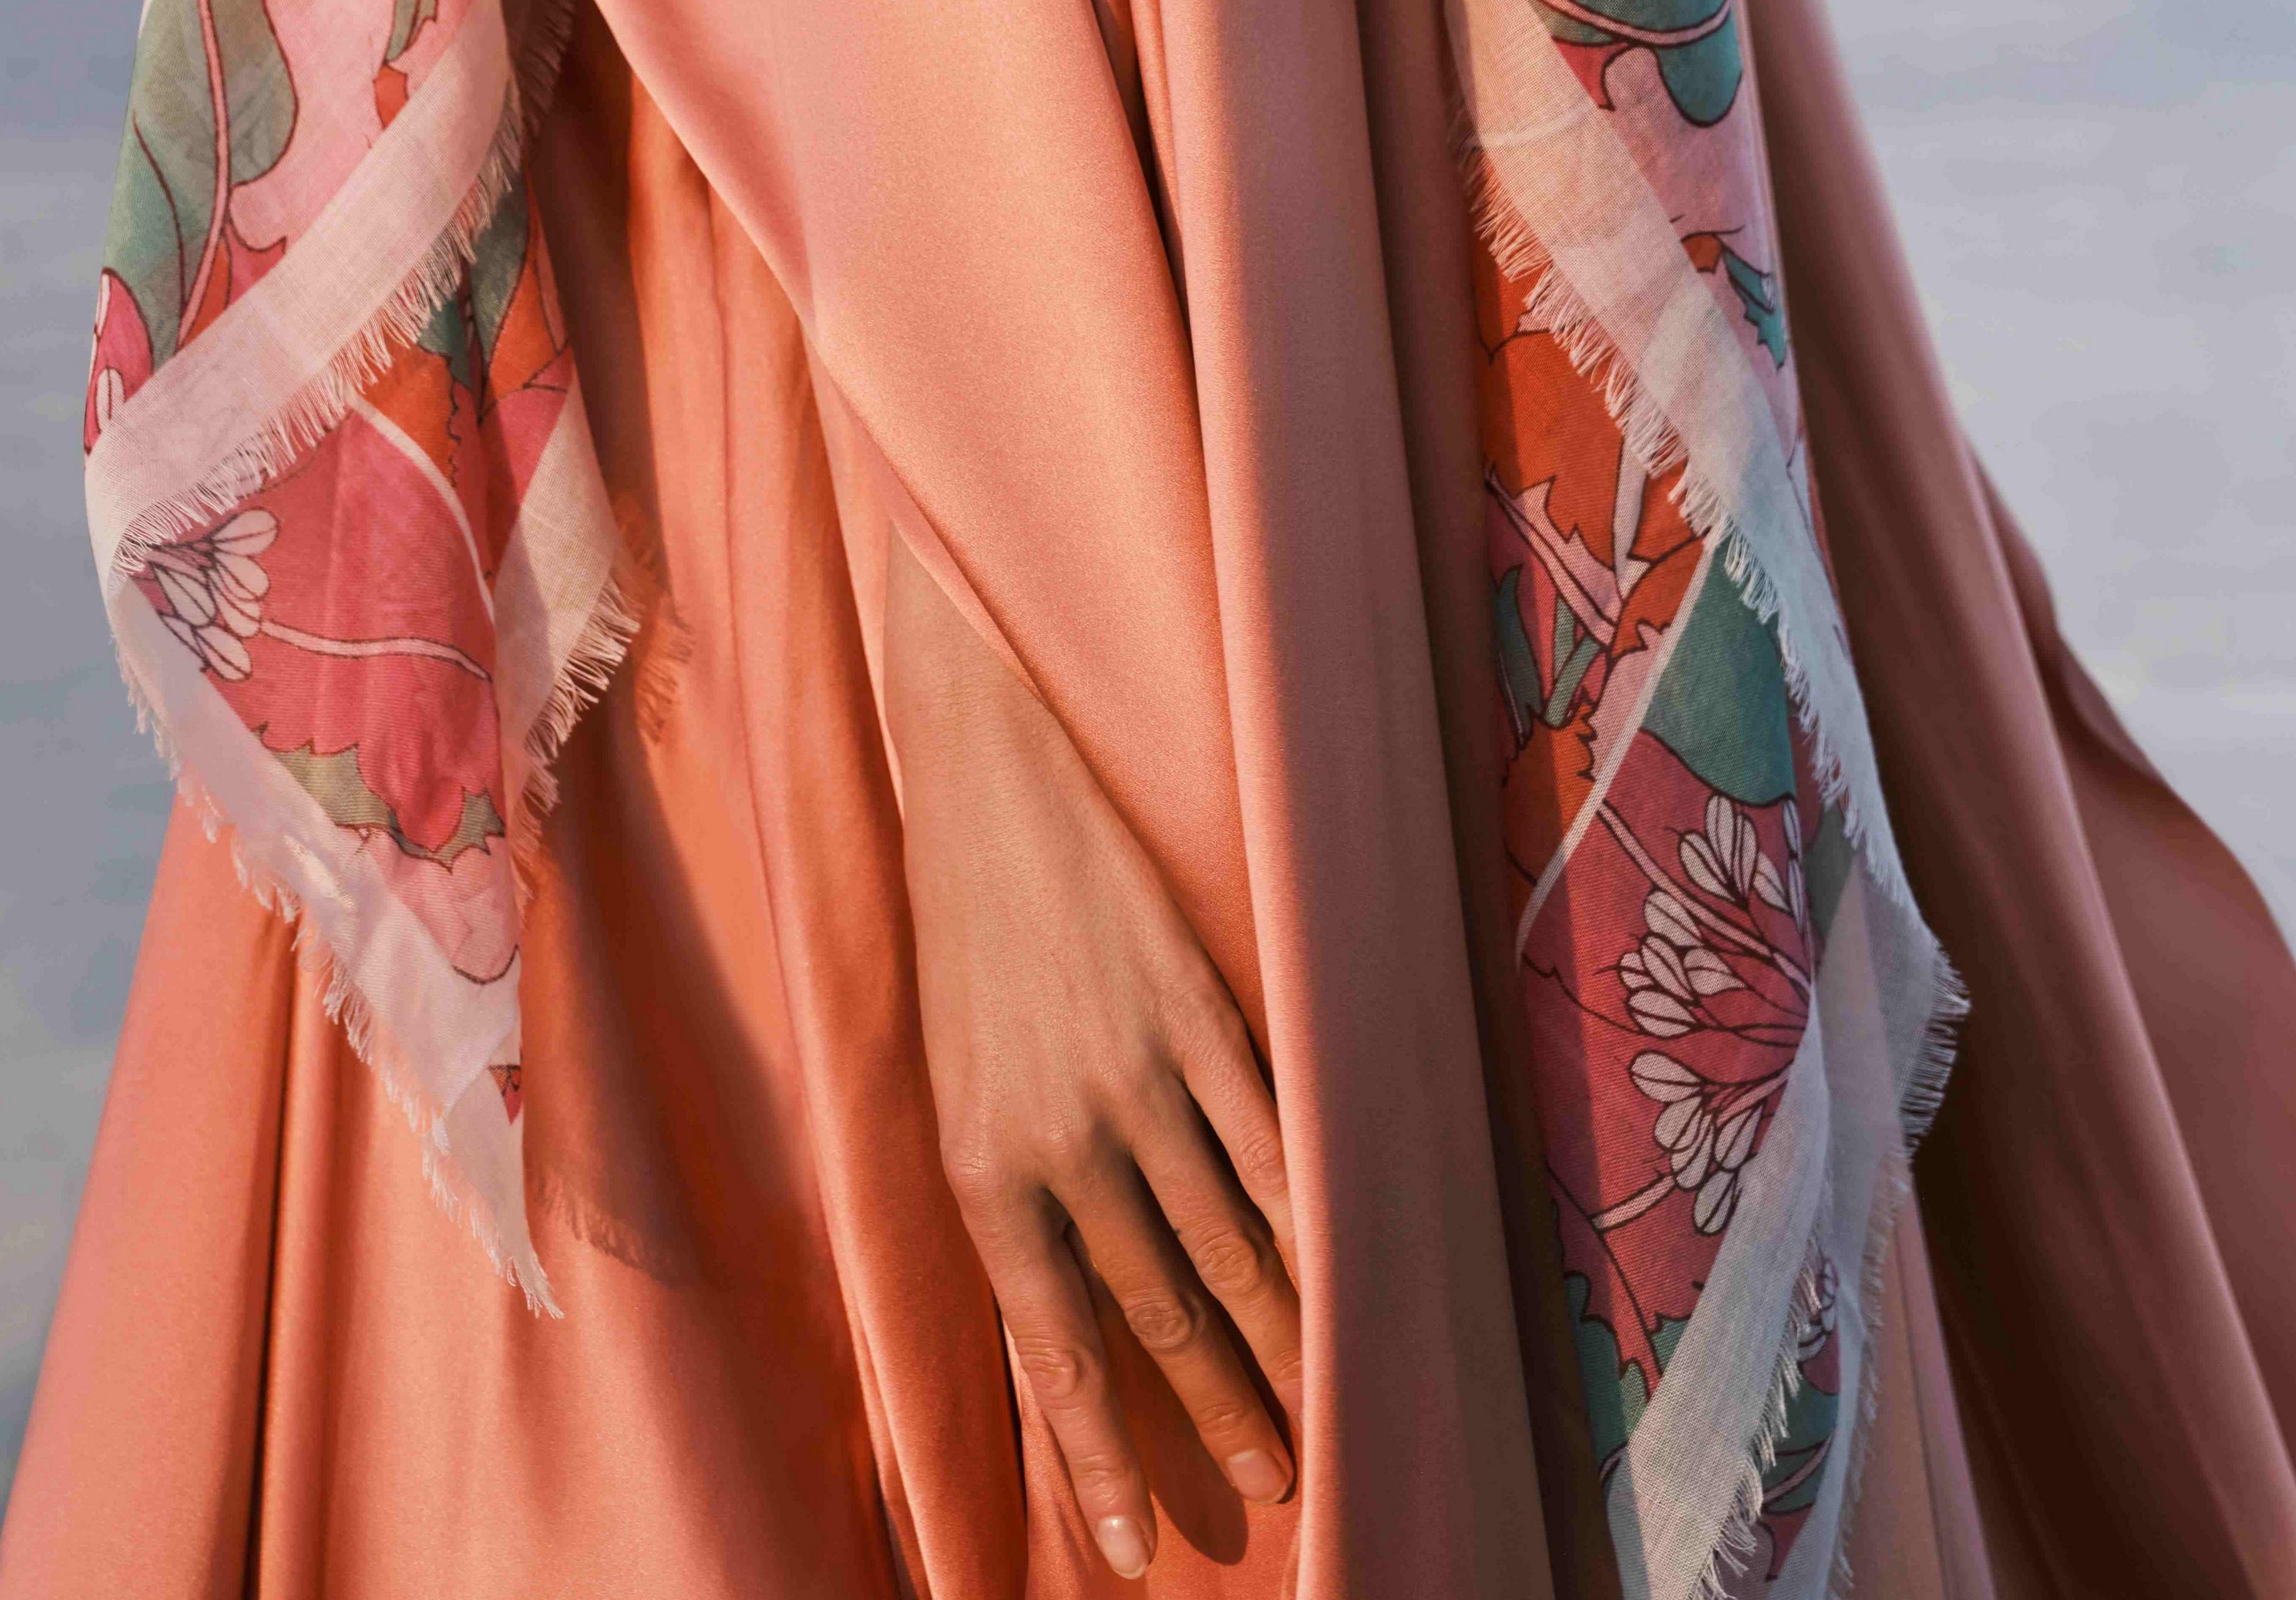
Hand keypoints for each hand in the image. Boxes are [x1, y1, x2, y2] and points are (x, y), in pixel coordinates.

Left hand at [880, 528, 1300, 1574]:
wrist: (978, 774)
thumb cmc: (958, 937)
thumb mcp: (951, 1082)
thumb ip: (1013, 1193)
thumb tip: (1065, 1314)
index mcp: (981, 1165)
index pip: (1051, 1349)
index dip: (1095, 1455)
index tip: (1126, 1549)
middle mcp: (1058, 1135)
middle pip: (1159, 1310)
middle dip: (1221, 1411)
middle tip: (1278, 1483)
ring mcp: (1132, 1071)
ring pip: (1227, 1240)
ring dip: (1282, 1337)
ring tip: (1323, 1405)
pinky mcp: (1191, 1008)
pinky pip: (1266, 1134)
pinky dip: (1311, 1210)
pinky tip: (1345, 1264)